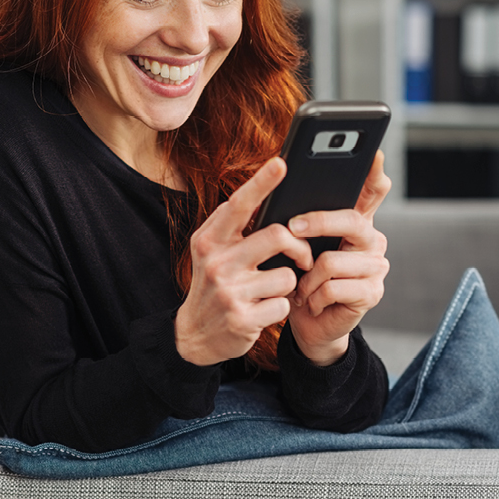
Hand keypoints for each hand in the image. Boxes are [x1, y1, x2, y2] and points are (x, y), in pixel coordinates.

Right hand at [175, 157, 313, 366]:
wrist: (195, 334)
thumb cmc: (212, 284)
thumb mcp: (211, 251)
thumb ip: (233, 226)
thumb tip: (268, 197)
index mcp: (209, 239)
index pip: (240, 204)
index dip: (262, 182)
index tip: (281, 163)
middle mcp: (216, 261)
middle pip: (277, 236)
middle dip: (299, 246)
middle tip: (303, 256)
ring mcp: (229, 291)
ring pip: (286, 274)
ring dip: (288, 283)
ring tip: (270, 290)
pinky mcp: (242, 318)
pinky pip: (284, 303)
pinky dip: (281, 307)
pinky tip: (264, 310)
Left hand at [286, 150, 390, 365]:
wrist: (308, 321)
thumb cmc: (300, 275)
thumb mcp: (297, 243)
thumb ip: (299, 219)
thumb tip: (280, 190)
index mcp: (355, 221)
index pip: (372, 191)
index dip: (374, 172)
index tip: (375, 152)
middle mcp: (372, 239)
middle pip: (350, 220)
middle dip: (317, 222)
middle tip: (292, 227)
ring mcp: (376, 266)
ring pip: (333, 260)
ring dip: (307, 277)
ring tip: (303, 286)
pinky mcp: (372, 293)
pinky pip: (333, 286)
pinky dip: (313, 296)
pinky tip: (311, 301)